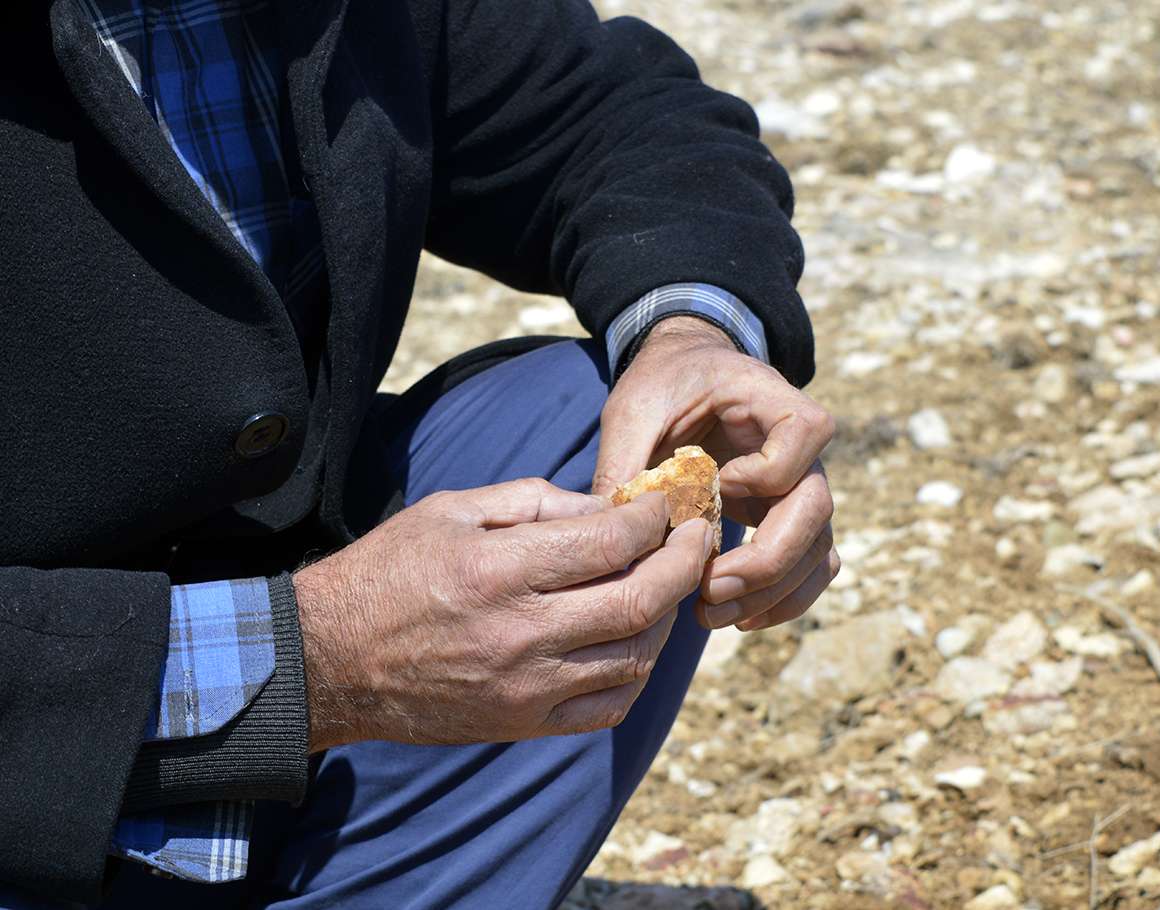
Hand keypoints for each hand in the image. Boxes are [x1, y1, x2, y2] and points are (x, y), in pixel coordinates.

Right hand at [292, 479, 711, 750]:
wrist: (330, 662)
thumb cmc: (389, 572)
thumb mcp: (450, 510)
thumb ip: (535, 502)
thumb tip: (609, 507)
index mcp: (498, 568)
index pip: (610, 541)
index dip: (654, 519)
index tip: (667, 506)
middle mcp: (519, 631)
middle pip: (639, 599)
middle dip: (684, 562)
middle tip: (698, 538)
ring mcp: (524, 686)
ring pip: (635, 655)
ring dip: (668, 616)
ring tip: (668, 584)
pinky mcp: (523, 724)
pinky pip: (608, 706)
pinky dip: (637, 673)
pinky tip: (636, 641)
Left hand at [592, 317, 837, 632]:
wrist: (687, 377)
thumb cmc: (664, 386)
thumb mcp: (634, 408)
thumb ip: (625, 460)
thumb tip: (611, 533)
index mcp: (771, 399)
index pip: (804, 433)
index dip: (766, 471)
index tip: (717, 483)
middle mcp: (802, 447)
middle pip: (816, 508)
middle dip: (766, 560)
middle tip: (708, 589)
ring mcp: (802, 487)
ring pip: (817, 550)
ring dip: (771, 592)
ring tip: (711, 615)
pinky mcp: (791, 521)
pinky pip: (812, 568)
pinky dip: (783, 601)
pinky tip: (737, 617)